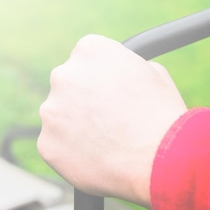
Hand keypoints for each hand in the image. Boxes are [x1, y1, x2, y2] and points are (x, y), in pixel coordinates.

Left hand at [37, 34, 186, 207]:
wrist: (158, 159)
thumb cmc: (162, 116)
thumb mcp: (155, 73)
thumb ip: (127, 67)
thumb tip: (120, 73)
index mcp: (90, 50)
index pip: (86, 58)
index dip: (101, 78)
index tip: (112, 94)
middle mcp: (63, 75)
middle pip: (68, 85)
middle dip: (83, 100)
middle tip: (109, 120)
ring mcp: (51, 111)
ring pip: (59, 116)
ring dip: (76, 126)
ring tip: (108, 143)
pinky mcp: (46, 144)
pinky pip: (56, 145)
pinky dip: (72, 153)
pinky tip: (98, 158)